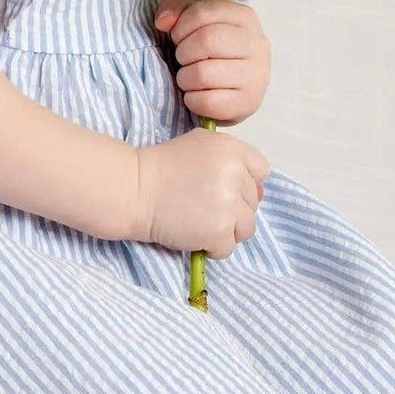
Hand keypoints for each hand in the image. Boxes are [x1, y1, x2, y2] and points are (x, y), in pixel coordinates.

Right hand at [135, 126, 269, 256]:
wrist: (133, 190)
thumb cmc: (160, 167)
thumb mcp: (198, 145)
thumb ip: (229, 159)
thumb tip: (256, 191)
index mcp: (232, 149)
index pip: (261, 171)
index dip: (243, 182)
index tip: (223, 188)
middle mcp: (236, 174)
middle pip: (253, 203)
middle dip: (232, 208)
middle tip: (202, 206)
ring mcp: (230, 205)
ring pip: (246, 228)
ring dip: (226, 230)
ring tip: (199, 223)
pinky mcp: (220, 231)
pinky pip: (228, 249)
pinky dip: (211, 248)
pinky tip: (192, 235)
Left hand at [153, 0, 270, 124]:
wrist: (230, 91)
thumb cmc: (207, 51)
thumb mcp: (192, 21)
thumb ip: (175, 8)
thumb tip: (164, 21)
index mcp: (244, 17)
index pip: (202, 13)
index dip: (180, 27)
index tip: (179, 37)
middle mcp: (256, 44)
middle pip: (205, 41)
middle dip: (183, 52)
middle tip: (183, 60)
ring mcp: (256, 75)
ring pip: (203, 73)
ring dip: (185, 78)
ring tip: (190, 78)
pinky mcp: (248, 103)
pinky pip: (207, 101)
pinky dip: (192, 100)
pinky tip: (198, 95)